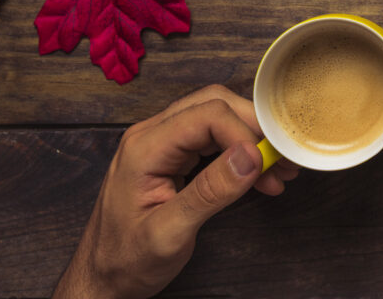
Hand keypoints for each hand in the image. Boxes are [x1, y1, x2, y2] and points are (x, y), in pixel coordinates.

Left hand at [53, 85, 299, 298]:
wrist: (102, 277)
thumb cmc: (126, 260)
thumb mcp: (169, 233)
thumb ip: (210, 192)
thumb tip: (250, 155)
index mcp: (145, 148)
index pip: (208, 115)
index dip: (244, 134)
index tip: (266, 164)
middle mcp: (152, 136)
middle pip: (215, 105)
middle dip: (254, 128)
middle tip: (281, 159)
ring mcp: (162, 144)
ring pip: (218, 118)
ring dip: (252, 139)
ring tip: (278, 170)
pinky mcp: (173, 156)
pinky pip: (213, 139)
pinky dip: (241, 152)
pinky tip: (260, 176)